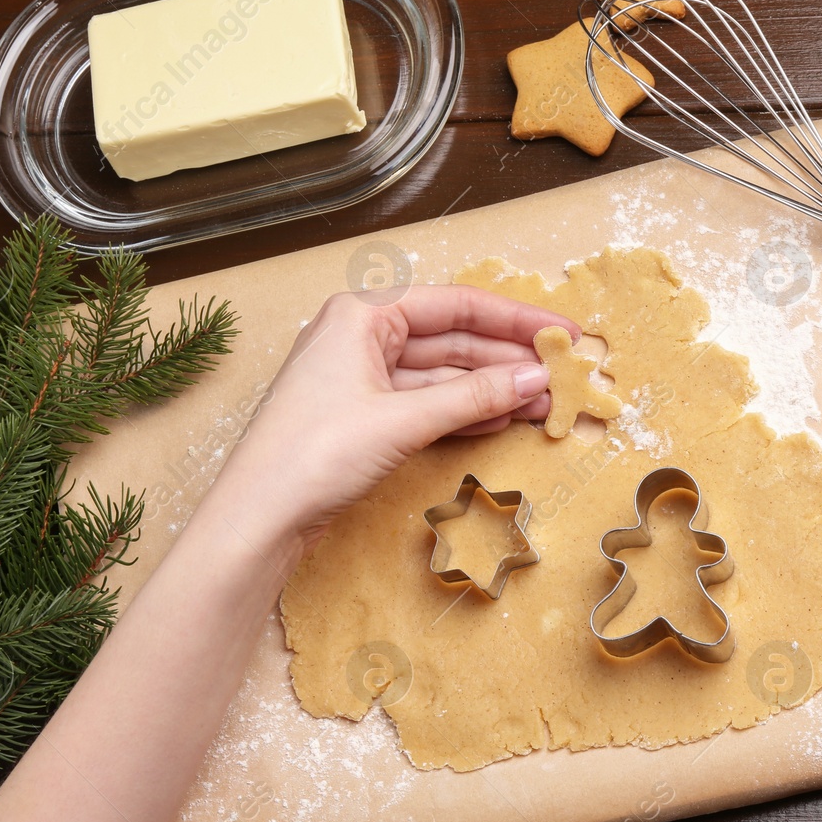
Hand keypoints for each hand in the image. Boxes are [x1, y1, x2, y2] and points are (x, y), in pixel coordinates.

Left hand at [204, 285, 575, 556]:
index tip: (562, 331)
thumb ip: (473, 396)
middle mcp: (360, 336)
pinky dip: (465, 411)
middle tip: (563, 375)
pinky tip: (503, 418)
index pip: (455, 304)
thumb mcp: (402, 420)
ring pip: (442, 375)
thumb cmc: (312, 454)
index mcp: (361, 314)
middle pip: (452, 338)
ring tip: (545, 403)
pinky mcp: (364, 418)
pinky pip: (426, 404)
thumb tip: (534, 379)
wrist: (258, 517)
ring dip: (492, 389)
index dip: (515, 318)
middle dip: (508, 359)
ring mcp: (361, 378)